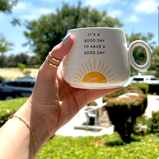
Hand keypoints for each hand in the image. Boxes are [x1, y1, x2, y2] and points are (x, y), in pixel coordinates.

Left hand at [26, 33, 119, 147]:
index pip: (74, 55)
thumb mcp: (46, 72)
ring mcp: (78, 89)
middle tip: (109, 51)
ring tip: (117, 65)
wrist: (41, 119)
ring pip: (95, 78)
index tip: (93, 40)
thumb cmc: (40, 95)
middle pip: (87, 66)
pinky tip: (118, 83)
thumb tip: (69, 38)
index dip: (83, 48)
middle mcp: (71, 77)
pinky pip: (98, 92)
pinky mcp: (83, 99)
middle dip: (97, 59)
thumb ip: (56, 55)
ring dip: (105, 73)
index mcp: (61, 69)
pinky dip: (108, 88)